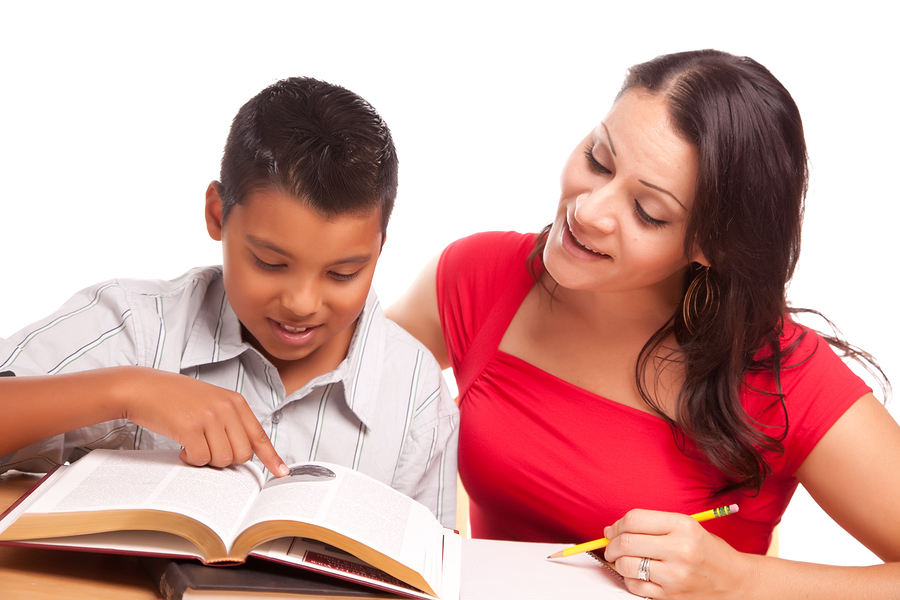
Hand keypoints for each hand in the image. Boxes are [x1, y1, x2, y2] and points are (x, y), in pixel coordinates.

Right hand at [112, 366, 288, 476]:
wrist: (144, 388)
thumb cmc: (176, 398)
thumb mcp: (211, 402)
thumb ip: (230, 422)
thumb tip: (244, 453)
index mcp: (235, 401)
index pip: (259, 435)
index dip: (271, 457)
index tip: (282, 472)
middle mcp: (226, 407)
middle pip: (242, 454)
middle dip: (226, 460)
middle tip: (208, 450)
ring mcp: (209, 416)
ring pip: (222, 459)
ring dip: (206, 459)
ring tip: (193, 445)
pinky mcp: (189, 426)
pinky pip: (200, 458)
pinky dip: (191, 459)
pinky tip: (182, 447)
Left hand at [602, 508, 749, 599]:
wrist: (735, 581)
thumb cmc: (708, 552)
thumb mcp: (688, 527)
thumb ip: (652, 525)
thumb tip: (612, 530)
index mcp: (683, 526)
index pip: (635, 519)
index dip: (617, 525)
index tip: (612, 530)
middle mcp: (680, 549)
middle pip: (627, 542)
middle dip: (612, 545)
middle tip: (611, 547)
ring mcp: (675, 575)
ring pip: (627, 566)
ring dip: (619, 563)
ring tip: (625, 561)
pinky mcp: (671, 596)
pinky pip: (636, 587)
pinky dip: (630, 580)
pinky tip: (638, 576)